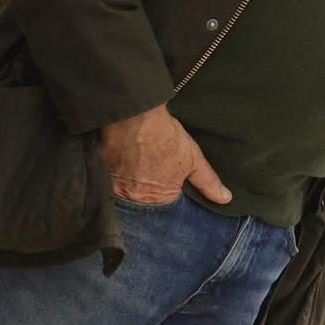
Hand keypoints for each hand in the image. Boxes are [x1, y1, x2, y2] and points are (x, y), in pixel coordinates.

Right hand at [97, 103, 230, 204]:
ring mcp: (113, 189)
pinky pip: (106, 184)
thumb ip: (207, 182)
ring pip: (124, 195)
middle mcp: (133, 200)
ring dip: (129, 186)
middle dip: (145, 194)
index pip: (163, 207)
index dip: (167, 194)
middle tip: (148, 174)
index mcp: (157, 198)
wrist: (133, 116)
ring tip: (135, 169)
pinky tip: (118, 166)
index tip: (165, 183)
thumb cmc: (165, 137)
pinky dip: (113, 178)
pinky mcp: (98, 175)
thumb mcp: (193, 158)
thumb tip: (225, 199)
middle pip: (141, 203)